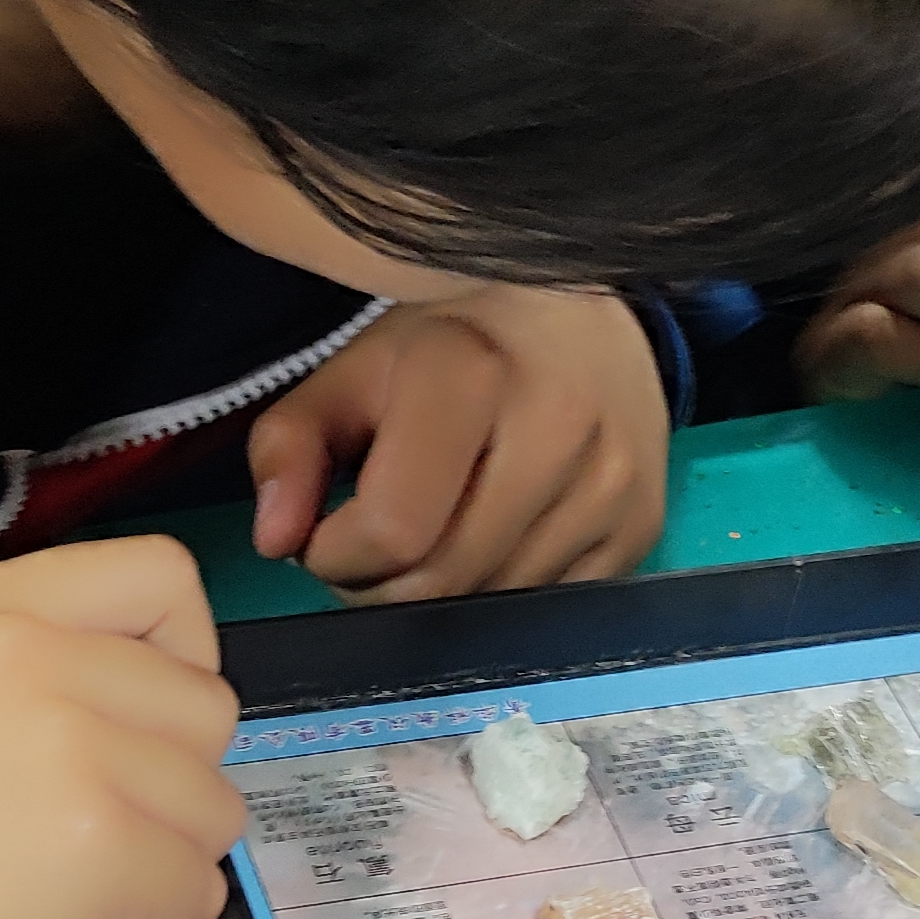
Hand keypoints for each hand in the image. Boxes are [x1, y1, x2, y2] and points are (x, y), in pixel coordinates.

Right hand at [0, 537, 246, 918]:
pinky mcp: (103, 838)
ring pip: (215, 807)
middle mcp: (35, 651)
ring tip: (57, 903)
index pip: (162, 576)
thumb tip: (150, 712)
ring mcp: (75, 741)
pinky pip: (196, 891)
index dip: (181, 658)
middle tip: (73, 841)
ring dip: (157, 871)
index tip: (134, 730)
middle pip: (207, 708)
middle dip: (166, 791)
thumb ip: (35, 675)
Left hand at [246, 286, 669, 602]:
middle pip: (444, 580)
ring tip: (435, 532)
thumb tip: (276, 541)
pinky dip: (505, 591)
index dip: (337, 554)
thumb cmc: (453, 341)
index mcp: (473, 373)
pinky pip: (551, 606)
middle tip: (371, 546)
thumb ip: (290, 447)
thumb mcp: (353, 371)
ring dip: (445, 592)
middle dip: (383, 584)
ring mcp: (613, 481)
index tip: (328, 532)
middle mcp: (560, 427)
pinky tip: (494, 537)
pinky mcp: (644, 524)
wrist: (582, 312)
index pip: (394, 530)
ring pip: (497, 603)